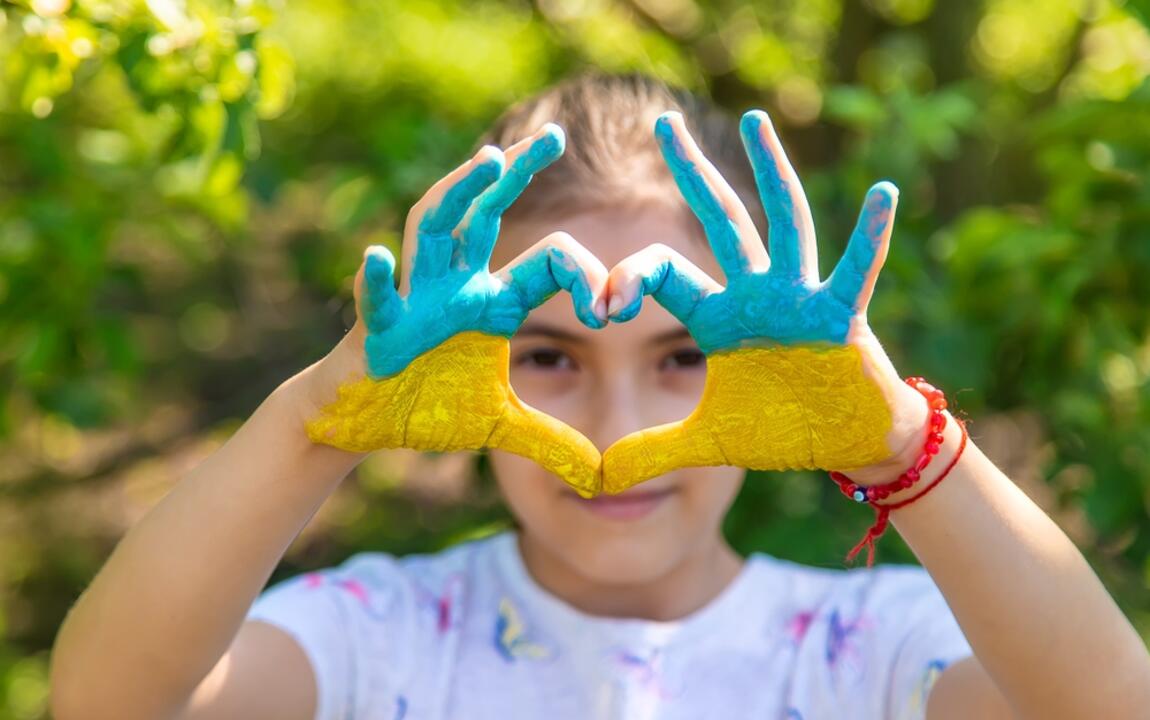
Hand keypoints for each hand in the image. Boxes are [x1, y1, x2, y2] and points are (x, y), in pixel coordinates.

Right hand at [303, 125, 609, 497]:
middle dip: (515, 173)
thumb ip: (549, 441)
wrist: (362, 422)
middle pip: (485, 215)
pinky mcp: (376, 331)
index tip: (610, 309)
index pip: (546, 264)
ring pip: (433, 232)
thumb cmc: (428, 407)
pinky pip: (377, 303)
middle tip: (554, 136)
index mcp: (491, 300)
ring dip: (456, 196)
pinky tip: (377, 259)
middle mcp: (454, 286)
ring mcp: (412, 301)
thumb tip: (599, 475)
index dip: (583, 279)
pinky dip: (376, 284)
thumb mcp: (500, 426)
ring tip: (485, 163)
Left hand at [600, 110, 929, 493]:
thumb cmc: (781, 428)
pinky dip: (872, 236)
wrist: (845, 443)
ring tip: (753, 120)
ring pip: (782, 224)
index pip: (664, 274)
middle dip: (691, 172)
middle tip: (660, 121)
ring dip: (769, 172)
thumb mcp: (708, 441)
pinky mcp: (841, 316)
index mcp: (718, 317)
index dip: (628, 280)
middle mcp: (755, 295)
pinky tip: (885, 192)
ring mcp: (800, 299)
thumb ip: (656, 450)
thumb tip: (601, 478)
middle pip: (718, 221)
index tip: (602, 305)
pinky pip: (856, 270)